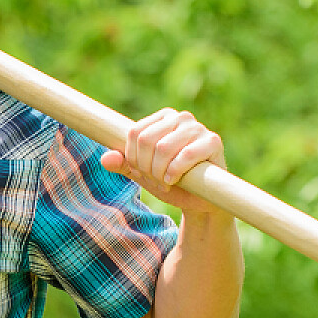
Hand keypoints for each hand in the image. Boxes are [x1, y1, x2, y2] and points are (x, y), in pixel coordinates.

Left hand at [99, 108, 225, 215]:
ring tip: (165, 182)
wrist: (199, 200)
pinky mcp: (213, 141)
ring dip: (159, 172)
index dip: (133, 158)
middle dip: (146, 167)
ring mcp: (198, 128)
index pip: (134, 133)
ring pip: (163, 148)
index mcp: (162, 118)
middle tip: (155, 180)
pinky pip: (185, 155)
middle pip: (146, 140)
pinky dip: (175, 173)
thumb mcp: (142, 173)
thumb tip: (105, 159)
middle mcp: (180, 118)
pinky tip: (175, 181)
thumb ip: (123, 164)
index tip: (143, 172)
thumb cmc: (170, 182)